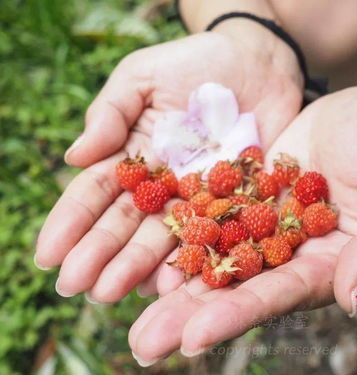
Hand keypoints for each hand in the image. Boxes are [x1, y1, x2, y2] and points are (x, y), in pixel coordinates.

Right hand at [34, 31, 302, 301]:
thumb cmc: (195, 63)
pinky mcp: (236, 201)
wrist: (257, 62)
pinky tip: (168, 283)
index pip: (96, 193)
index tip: (47, 254)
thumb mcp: (143, 77)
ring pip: (163, 236)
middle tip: (76, 285)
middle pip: (126, 222)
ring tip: (112, 292)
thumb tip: (74, 158)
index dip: (71, 222)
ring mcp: (197, 196)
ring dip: (136, 266)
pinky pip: (212, 234)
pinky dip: (191, 258)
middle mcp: (162, 184)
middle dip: (98, 253)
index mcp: (133, 156)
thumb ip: (111, 113)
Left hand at [128, 90, 356, 363]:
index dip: (237, 316)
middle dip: (189, 314)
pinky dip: (177, 227)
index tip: (191, 340)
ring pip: (214, 253)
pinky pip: (209, 210)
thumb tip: (351, 295)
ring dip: (171, 278)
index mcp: (328, 263)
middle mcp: (291, 251)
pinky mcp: (249, 192)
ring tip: (118, 300)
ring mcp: (266, 222)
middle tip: (140, 345)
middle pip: (237, 286)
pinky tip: (138, 243)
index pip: (280, 295)